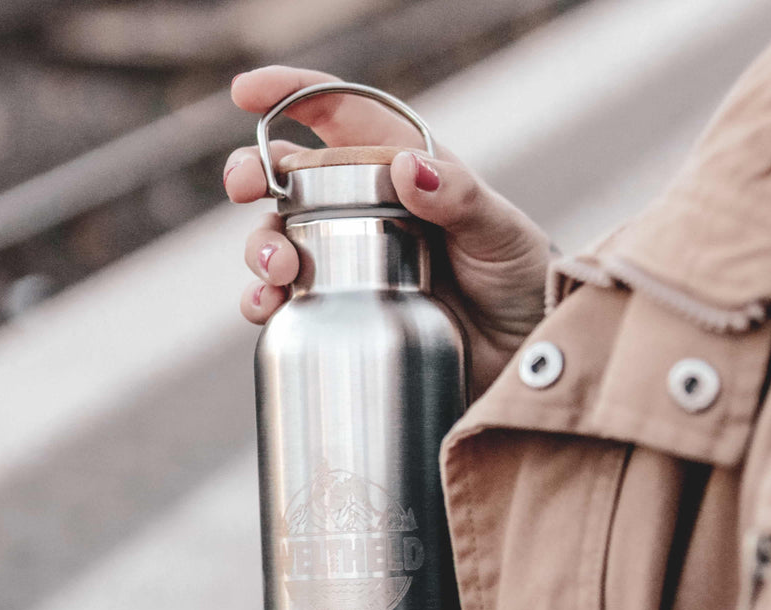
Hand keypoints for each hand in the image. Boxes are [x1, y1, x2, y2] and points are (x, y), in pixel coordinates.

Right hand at [223, 65, 552, 395]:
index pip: (337, 117)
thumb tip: (405, 167)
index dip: (288, 96)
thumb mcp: (500, 233)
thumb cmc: (521, 282)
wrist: (524, 355)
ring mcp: (350, 265)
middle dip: (252, 174)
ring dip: (260, 248)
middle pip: (288, 181)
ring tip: (280, 269)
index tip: (246, 92)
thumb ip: (460, 198)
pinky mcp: (345, 314)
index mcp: (400, 172)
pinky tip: (270, 307)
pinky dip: (266, 302)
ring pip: (279, 242)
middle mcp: (365, 213)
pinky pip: (290, 304)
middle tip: (246, 188)